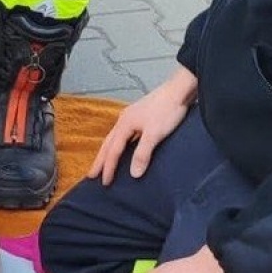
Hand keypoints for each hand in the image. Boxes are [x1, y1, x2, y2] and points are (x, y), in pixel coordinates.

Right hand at [88, 65, 197, 181]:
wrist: (180, 89)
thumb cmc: (167, 111)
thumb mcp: (154, 134)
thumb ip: (142, 153)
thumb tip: (133, 174)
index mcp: (124, 124)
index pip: (113, 151)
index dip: (108, 167)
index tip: (104, 183)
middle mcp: (123, 120)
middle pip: (108, 143)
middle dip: (100, 160)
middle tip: (91, 175)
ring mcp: (131, 116)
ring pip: (114, 138)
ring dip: (107, 152)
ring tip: (102, 163)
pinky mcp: (140, 116)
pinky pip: (123, 135)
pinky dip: (119, 145)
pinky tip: (123, 147)